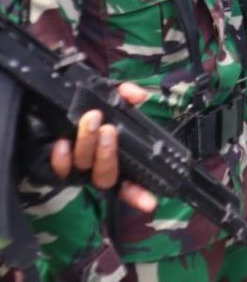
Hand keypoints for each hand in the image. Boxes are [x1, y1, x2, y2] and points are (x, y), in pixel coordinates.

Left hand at [50, 82, 156, 213]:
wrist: (45, 111)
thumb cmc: (86, 109)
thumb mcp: (109, 98)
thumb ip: (125, 95)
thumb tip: (137, 95)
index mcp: (117, 159)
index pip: (130, 184)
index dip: (139, 194)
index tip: (150, 202)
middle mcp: (97, 169)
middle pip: (105, 175)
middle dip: (108, 152)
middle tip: (108, 130)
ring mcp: (76, 169)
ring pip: (84, 166)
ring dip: (88, 144)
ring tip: (91, 119)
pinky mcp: (55, 166)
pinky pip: (58, 168)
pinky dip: (61, 158)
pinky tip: (63, 143)